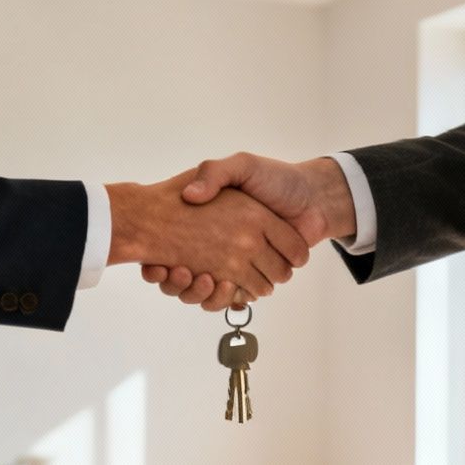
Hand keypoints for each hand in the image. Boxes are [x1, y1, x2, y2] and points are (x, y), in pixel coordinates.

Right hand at [109, 167, 310, 311]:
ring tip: (187, 274)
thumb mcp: (241, 166)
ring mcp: (236, 265)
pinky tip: (219, 283)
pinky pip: (231, 298)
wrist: (313, 197)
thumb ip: (215, 173)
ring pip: (205, 292)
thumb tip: (190, 196)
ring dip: (196, 291)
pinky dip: (222, 297)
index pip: (170, 246)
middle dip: (173, 280)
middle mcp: (220, 247)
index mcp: (211, 224)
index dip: (157, 261)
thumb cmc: (276, 180)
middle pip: (183, 278)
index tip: (150, 261)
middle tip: (168, 270)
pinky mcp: (253, 277)